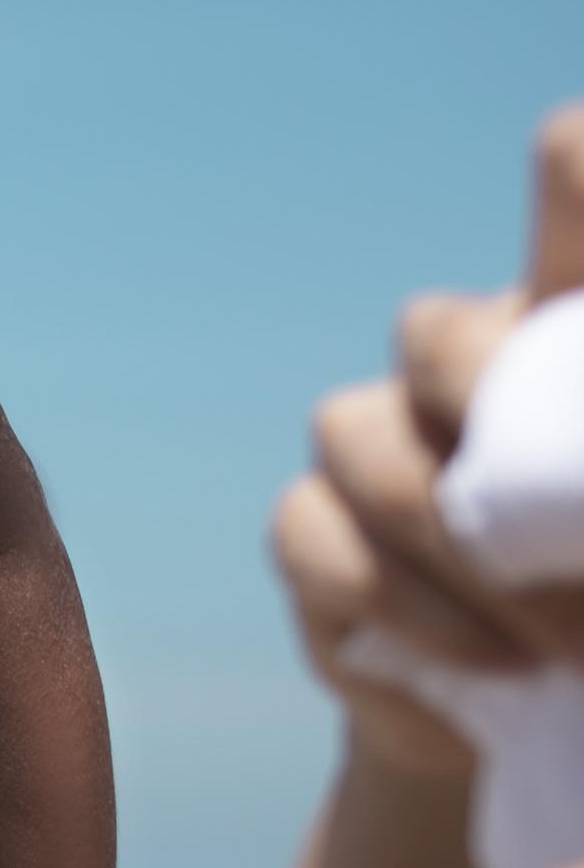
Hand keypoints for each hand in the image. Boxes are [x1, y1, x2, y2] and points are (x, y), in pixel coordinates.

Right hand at [273, 108, 583, 774]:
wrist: (546, 711)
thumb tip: (577, 494)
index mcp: (570, 324)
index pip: (570, 175)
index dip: (576, 168)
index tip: (575, 156)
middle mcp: (466, 363)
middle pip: (438, 332)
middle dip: (499, 431)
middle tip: (581, 544)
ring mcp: (371, 447)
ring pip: (363, 447)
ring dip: (461, 557)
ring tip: (558, 644)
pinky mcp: (312, 538)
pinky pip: (320, 546)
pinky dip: (409, 615)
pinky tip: (492, 668)